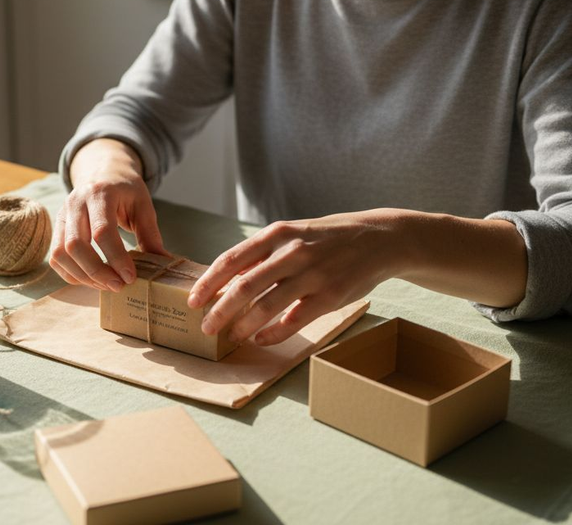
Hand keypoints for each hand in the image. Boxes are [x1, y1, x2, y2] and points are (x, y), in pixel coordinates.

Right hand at [50, 139, 167, 291]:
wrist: (103, 171)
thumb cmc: (125, 190)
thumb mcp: (143, 205)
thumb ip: (150, 234)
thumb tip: (164, 264)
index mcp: (100, 193)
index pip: (102, 231)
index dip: (116, 258)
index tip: (130, 277)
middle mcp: (75, 203)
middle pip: (77, 245)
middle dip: (97, 272)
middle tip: (118, 285)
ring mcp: (62, 215)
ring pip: (61, 253)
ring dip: (83, 276)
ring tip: (106, 285)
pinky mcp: (57, 227)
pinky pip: (55, 257)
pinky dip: (71, 274)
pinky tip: (91, 280)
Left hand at [187, 210, 412, 345]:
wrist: (379, 239)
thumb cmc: (328, 238)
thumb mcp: (294, 232)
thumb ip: (263, 252)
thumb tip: (227, 277)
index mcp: (278, 234)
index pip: (232, 259)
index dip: (209, 283)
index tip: (193, 300)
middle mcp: (292, 252)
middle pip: (244, 286)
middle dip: (220, 310)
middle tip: (206, 328)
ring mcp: (312, 275)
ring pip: (266, 306)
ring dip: (243, 325)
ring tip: (230, 337)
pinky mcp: (329, 296)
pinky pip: (294, 320)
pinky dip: (273, 333)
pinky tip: (261, 340)